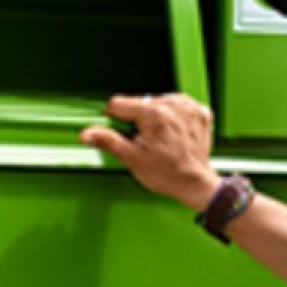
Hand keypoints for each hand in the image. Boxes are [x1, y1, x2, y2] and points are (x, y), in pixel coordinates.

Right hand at [80, 94, 220, 211]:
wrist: (195, 184)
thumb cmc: (168, 174)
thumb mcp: (131, 158)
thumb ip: (107, 140)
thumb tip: (87, 133)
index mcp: (153, 113)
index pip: (119, 103)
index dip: (113, 117)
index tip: (116, 128)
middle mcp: (172, 105)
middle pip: (139, 102)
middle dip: (137, 119)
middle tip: (143, 140)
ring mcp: (188, 107)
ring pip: (158, 102)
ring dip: (155, 116)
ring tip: (161, 138)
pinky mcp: (199, 112)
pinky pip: (177, 106)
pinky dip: (173, 116)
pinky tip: (173, 132)